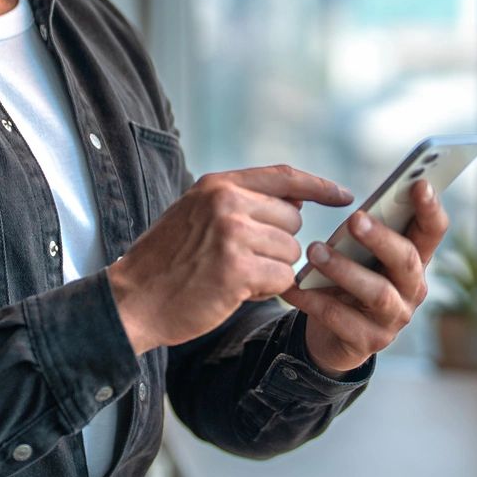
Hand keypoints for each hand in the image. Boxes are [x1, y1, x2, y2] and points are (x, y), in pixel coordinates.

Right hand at [106, 165, 352, 354]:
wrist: (132, 300)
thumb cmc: (168, 262)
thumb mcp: (197, 215)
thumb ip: (241, 202)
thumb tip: (297, 201)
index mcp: (217, 185)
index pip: (283, 176)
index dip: (318, 186)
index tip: (344, 195)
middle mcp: (226, 202)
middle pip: (292, 220)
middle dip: (278, 245)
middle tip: (241, 260)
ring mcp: (232, 234)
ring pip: (291, 251)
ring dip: (272, 269)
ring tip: (234, 276)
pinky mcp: (237, 269)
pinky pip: (283, 277)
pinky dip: (268, 289)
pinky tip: (237, 291)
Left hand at [280, 179, 450, 375]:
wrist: (334, 336)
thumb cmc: (349, 279)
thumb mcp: (359, 253)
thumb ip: (363, 232)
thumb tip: (356, 212)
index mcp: (415, 258)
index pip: (433, 230)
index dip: (430, 207)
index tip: (418, 183)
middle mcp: (413, 288)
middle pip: (407, 259)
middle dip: (381, 238)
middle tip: (355, 218)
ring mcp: (394, 317)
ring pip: (377, 292)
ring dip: (345, 269)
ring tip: (315, 251)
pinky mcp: (369, 341)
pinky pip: (342, 318)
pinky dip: (314, 300)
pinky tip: (291, 286)